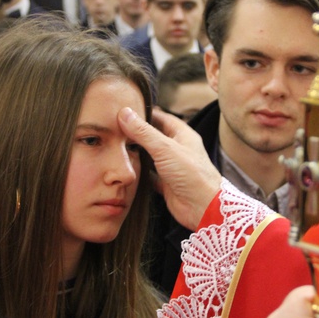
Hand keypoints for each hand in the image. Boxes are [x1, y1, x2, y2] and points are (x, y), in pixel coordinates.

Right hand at [118, 107, 221, 229]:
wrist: (203, 207)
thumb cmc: (191, 174)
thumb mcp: (165, 148)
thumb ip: (143, 132)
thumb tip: (125, 113)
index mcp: (183, 135)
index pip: (161, 118)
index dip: (145, 113)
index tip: (126, 110)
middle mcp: (178, 149)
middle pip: (154, 137)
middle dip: (137, 133)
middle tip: (116, 128)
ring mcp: (172, 167)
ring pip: (150, 156)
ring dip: (137, 153)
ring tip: (116, 146)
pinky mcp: (167, 184)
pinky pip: (149, 176)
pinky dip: (139, 173)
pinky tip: (125, 170)